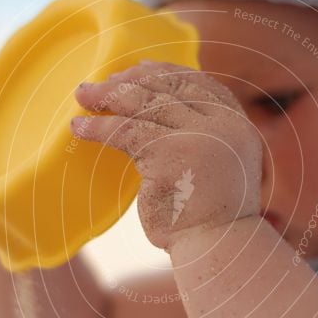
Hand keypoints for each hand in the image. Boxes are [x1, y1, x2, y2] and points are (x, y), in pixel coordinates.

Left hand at [71, 60, 262, 250]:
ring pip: (145, 104)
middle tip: (100, 84)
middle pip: (170, 89)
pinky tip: (79, 128)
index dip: (166, 72)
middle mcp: (223, 126)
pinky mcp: (169, 154)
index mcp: (238, 125)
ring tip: (83, 96)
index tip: (137, 68)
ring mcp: (198, 138)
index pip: (200, 84)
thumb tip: (166, 113)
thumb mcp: (220, 167)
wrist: (217, 249)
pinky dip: (99, 128)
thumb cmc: (210, 217)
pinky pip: (126, 132)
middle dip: (131, 81)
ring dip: (108, 96)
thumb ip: (205, 138)